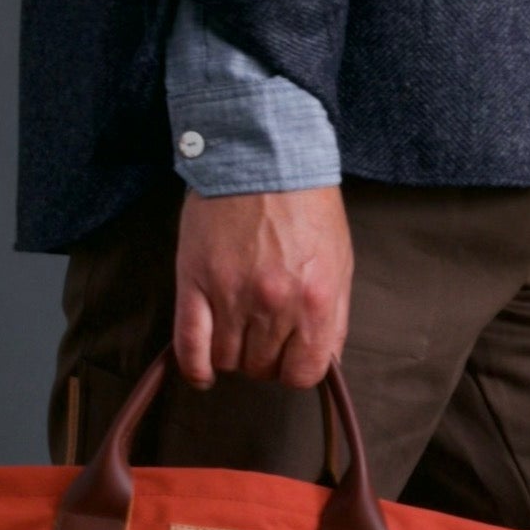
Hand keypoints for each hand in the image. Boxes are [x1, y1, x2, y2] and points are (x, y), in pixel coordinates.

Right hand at [174, 185, 353, 391]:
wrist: (264, 157)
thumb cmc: (306, 205)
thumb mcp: (340, 261)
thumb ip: (332, 315)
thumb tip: (321, 358)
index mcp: (316, 300)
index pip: (304, 372)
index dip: (295, 370)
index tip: (289, 359)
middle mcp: (275, 305)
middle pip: (262, 368)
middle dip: (264, 359)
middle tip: (261, 337)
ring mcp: (231, 295)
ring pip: (228, 360)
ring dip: (232, 356)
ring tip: (235, 334)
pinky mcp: (195, 282)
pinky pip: (190, 346)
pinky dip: (195, 367)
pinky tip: (203, 372)